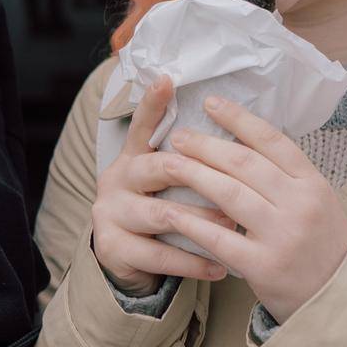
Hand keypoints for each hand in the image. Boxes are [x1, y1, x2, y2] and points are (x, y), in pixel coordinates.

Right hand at [90, 75, 237, 295]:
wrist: (128, 261)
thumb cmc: (162, 212)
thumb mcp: (168, 183)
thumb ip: (189, 161)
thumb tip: (235, 135)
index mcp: (133, 156)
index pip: (143, 125)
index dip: (153, 103)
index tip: (167, 80)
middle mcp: (117, 178)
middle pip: (156, 166)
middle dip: (196, 173)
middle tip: (232, 182)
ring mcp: (111, 212)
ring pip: (161, 213)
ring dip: (203, 220)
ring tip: (234, 225)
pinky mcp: (114, 246)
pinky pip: (159, 254)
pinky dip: (194, 261)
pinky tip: (220, 266)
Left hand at [163, 97, 346, 322]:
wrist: (338, 300)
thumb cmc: (320, 244)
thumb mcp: (316, 201)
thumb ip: (285, 174)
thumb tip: (241, 138)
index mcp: (313, 183)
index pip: (272, 140)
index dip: (238, 118)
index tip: (211, 103)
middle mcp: (300, 205)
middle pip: (244, 163)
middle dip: (205, 145)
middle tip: (178, 135)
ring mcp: (282, 236)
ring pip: (228, 194)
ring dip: (193, 174)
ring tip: (169, 162)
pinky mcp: (263, 266)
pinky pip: (219, 238)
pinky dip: (192, 222)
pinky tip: (171, 212)